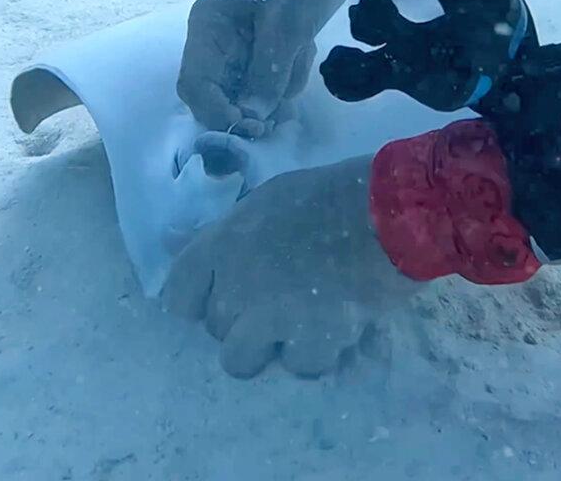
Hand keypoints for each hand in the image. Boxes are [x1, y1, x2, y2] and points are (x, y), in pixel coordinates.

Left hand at [161, 156, 414, 377]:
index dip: (199, 301)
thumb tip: (170, 240)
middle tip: (279, 299)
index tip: (224, 296)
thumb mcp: (266, 201)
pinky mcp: (309, 342)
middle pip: (215, 328)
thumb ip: (223, 231)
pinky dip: (317, 353)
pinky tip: (335, 326)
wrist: (390, 212)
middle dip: (243, 320)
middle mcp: (235, 285)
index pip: (178, 295)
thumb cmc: (329, 196)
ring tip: (302, 322)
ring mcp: (269, 318)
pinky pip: (297, 366)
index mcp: (221, 244)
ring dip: (270, 345)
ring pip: (241, 360)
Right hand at [177, 0, 356, 136]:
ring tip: (302, 51)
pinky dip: (292, 76)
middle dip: (252, 106)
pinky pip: (274, 86)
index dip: (214, 112)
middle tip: (278, 116)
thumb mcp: (287, 27)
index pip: (194, 85)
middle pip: (220, 97)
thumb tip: (252, 117)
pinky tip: (305, 49)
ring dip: (282, 85)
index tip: (247, 126)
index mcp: (208, 29)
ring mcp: (242, 51)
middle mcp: (218, 44)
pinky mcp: (266, 55)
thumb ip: (268, 73)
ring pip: (252, 96)